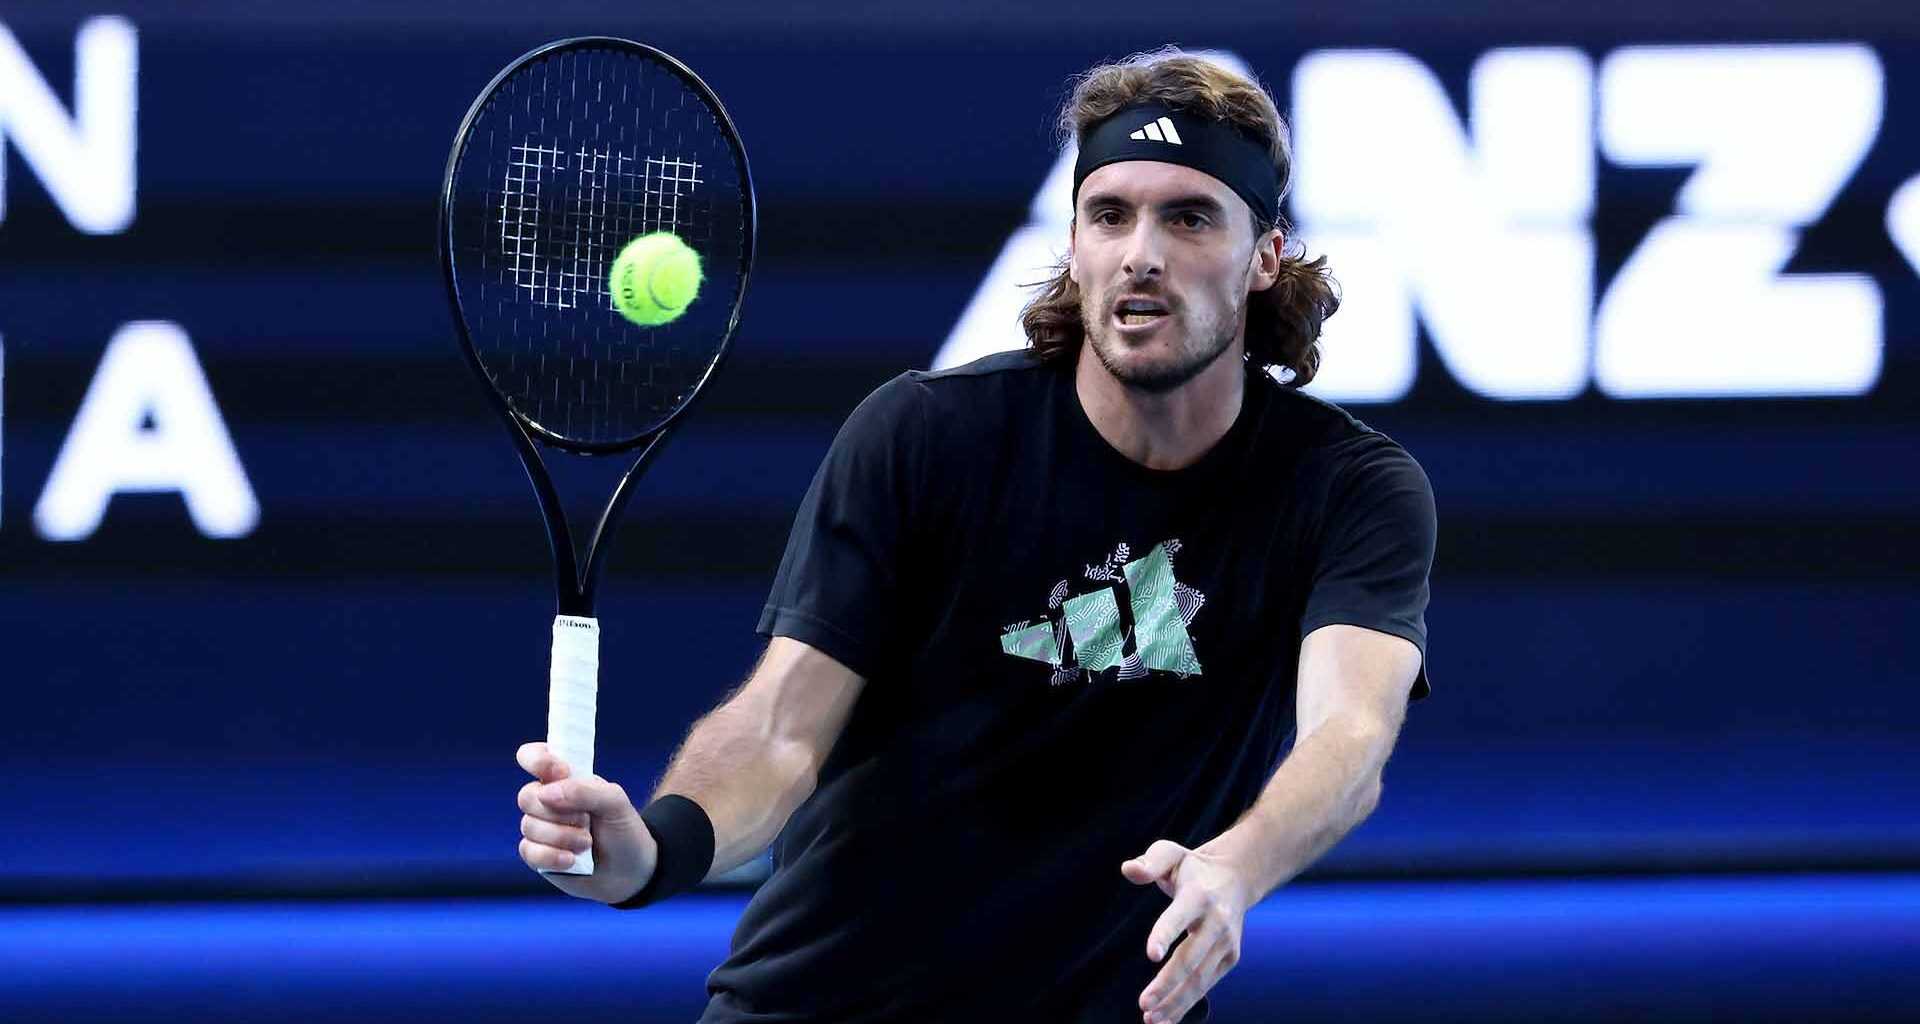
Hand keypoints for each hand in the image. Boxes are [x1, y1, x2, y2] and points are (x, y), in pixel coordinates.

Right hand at [515, 741, 657, 903]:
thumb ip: (585, 790)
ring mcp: (540, 828)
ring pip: (528, 826)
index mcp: (565, 779)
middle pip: (527, 796)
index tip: (560, 772)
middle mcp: (548, 801)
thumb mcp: (615, 803)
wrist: (631, 870)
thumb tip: (546, 793)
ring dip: (562, 836)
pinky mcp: (537, 855)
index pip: (533, 756)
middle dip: (559, 812)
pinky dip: (551, 856)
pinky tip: (571, 861)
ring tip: (587, 843)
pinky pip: (528, 851)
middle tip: (586, 820)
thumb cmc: (623, 829)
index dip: (538, 760)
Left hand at [1122, 840, 1250, 1023]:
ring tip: (1151, 1019)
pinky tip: (1166, 1019)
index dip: (1166, 934)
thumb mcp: (1171, 853)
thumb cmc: (1192, 868)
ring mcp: (1227, 942)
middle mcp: (1217, 921)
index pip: (1180, 916)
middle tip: (1144, 1004)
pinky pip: (1206, 985)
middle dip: (1168, 982)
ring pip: (1200, 978)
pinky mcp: (1230, 958)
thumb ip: (1150, 861)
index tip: (1151, 954)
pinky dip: (1187, 1004)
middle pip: (1191, 957)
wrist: (1236, 878)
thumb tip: (1129, 870)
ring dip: (1176, 1002)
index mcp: (1199, 894)